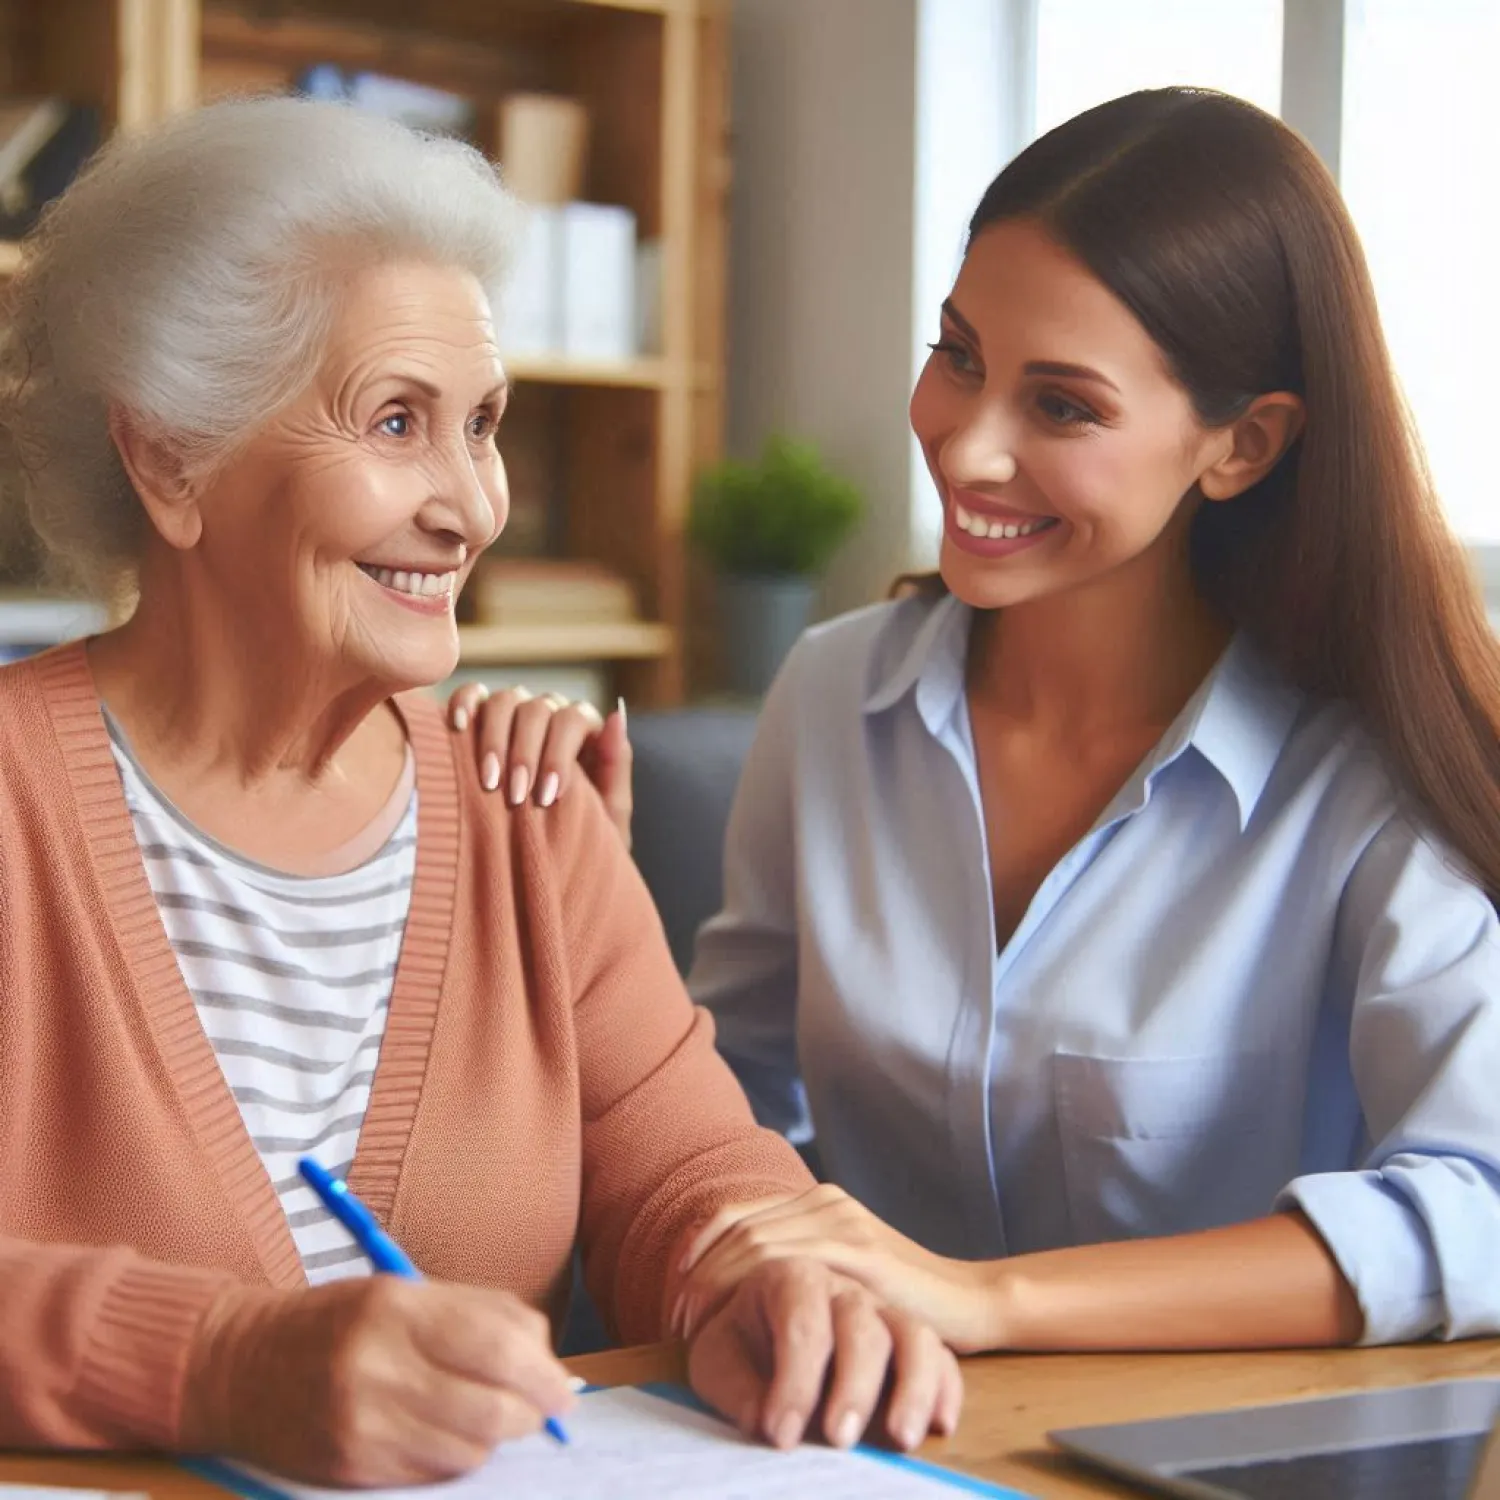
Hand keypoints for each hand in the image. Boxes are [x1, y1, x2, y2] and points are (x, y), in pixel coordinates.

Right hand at [181, 1276, 575, 1485]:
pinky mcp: (351, 1470)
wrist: (237, 1367)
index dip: (544, 1374)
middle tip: (542, 1408)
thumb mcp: (406, 1292)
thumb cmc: (338, 1321)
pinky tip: (446, 1434)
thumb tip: (548, 1360)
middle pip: (490, 1408)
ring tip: (487, 1415)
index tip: (565, 1388)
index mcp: (396, 1308)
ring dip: (495, 1436)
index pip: (497, 1346)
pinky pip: (435, 1474)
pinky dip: (457, 1458)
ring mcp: (360, 1425)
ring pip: (470, 1449)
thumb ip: (482, 1315)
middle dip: (531, 1413)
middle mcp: (376, 1368)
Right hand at [446, 684, 631, 845]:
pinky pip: (473, 694)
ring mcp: (516, 711)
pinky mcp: (482, 715)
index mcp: (585, 729)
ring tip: (489, 782)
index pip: (572, 720)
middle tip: (515, 798)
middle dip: (525, 755)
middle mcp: (551, 713)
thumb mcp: (608, 814)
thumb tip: (615, 715)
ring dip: (494, 739)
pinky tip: (460, 727)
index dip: (557, 754)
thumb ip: (615, 766)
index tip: (546, 797)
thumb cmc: (583, 841)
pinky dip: (465, 703)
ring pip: (505, 701)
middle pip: (536, 710)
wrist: (547, 872)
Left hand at [672, 1184, 995, 1354]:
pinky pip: (788, 1263)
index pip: (737, 1215)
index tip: (675, 1294)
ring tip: (695, 1326)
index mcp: (819, 1201)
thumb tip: (744, 1291)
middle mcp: (826, 1203)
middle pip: (739, 1229)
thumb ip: (805, 1264)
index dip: (699, 1251)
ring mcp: (844, 1224)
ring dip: (716, 1284)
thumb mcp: (845, 1270)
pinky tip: (737, 1318)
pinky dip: (752, 1288)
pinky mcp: (860, 1253)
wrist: (968, 1299)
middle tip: (676, 1318)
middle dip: (698, 1273)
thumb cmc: (904, 1297)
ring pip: (756, 1243)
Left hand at [687, 1257, 962, 1452]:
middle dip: (853, 1386)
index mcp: (789, 1277)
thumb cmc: (743, 1347)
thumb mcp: (719, 1360)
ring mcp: (882, 1311)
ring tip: (901, 1439)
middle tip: (838, 1441)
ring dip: (913, 1386)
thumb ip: (736, 1386)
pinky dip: (946, 1388)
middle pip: (861, 1324)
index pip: (801, 1321)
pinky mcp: (909, 1341)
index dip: (794, 1380)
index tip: (781, 1434)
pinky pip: (942, 1356)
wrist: (763, 1336)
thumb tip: (766, 1420)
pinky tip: (939, 1425)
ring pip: (914, 1333)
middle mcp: (842, 1288)